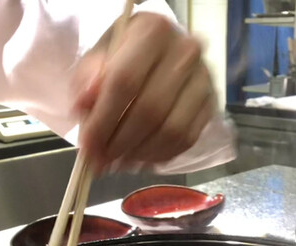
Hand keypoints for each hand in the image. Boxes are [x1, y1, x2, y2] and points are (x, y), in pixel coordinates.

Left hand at [72, 12, 215, 171]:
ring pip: (171, 131)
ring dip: (141, 154)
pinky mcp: (211, 105)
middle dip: (121, 144)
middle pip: (150, 110)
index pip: (125, 82)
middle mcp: (185, 52)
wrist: (158, 55)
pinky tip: (141, 159)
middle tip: (101, 162)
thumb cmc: (123, 56)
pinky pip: (186, 140)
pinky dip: (160, 156)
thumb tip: (84, 105)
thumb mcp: (98, 58)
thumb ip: (87, 79)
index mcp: (152, 31)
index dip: (104, 120)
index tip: (88, 147)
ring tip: (119, 163)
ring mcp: (203, 80)